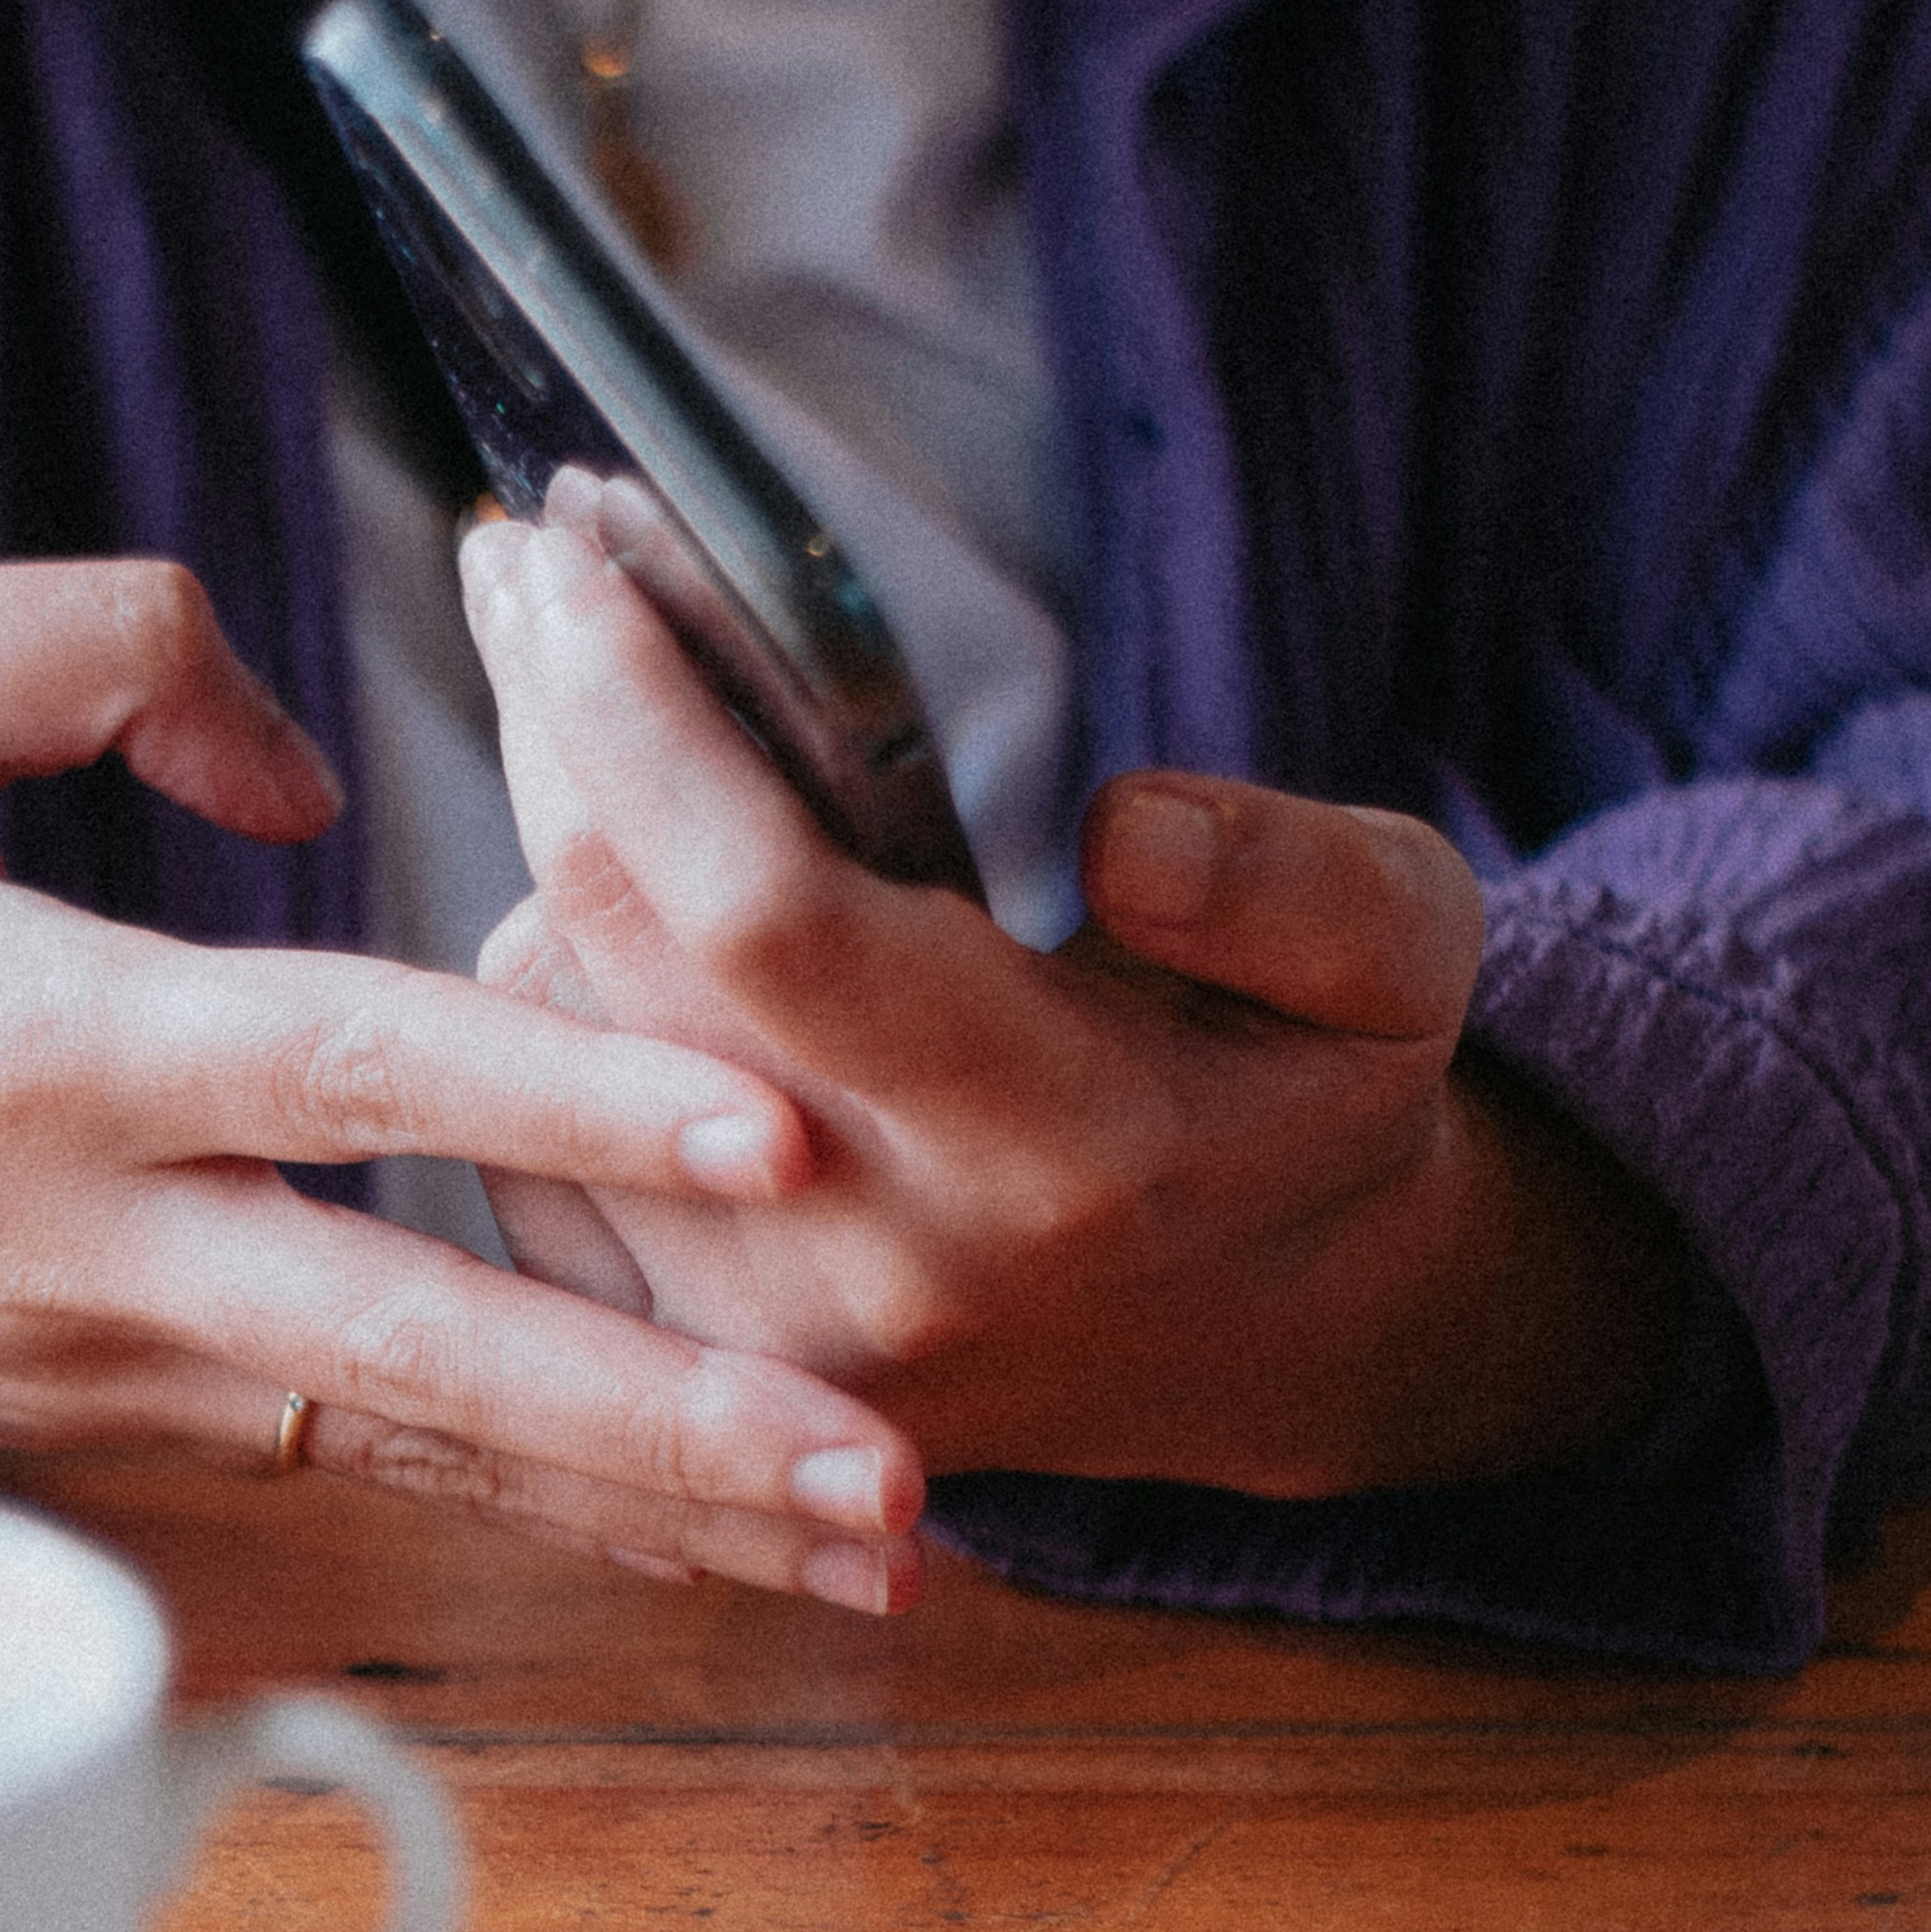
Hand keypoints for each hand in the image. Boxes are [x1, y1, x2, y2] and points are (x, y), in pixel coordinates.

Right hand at [0, 558, 925, 1599]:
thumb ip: (112, 638)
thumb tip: (316, 764)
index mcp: (31, 1035)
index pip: (348, 1058)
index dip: (565, 1086)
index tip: (773, 1121)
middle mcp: (83, 1241)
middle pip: (425, 1350)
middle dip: (674, 1423)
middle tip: (897, 1476)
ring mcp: (83, 1371)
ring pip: (416, 1450)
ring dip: (649, 1503)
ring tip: (882, 1552)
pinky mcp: (72, 1436)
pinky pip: (345, 1469)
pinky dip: (523, 1502)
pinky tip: (694, 1537)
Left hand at [459, 514, 1684, 1499]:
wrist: (1257, 1347)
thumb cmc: (1312, 1102)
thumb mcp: (1402, 965)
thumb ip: (1297, 883)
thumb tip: (1126, 826)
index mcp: (1062, 1152)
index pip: (774, 920)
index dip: (644, 728)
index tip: (573, 555)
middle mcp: (880, 1266)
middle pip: (615, 951)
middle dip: (548, 723)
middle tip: (528, 557)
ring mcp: (757, 1346)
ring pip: (543, 1040)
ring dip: (549, 854)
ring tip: (591, 714)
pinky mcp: (677, 1376)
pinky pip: (528, 1139)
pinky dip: (551, 996)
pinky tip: (616, 907)